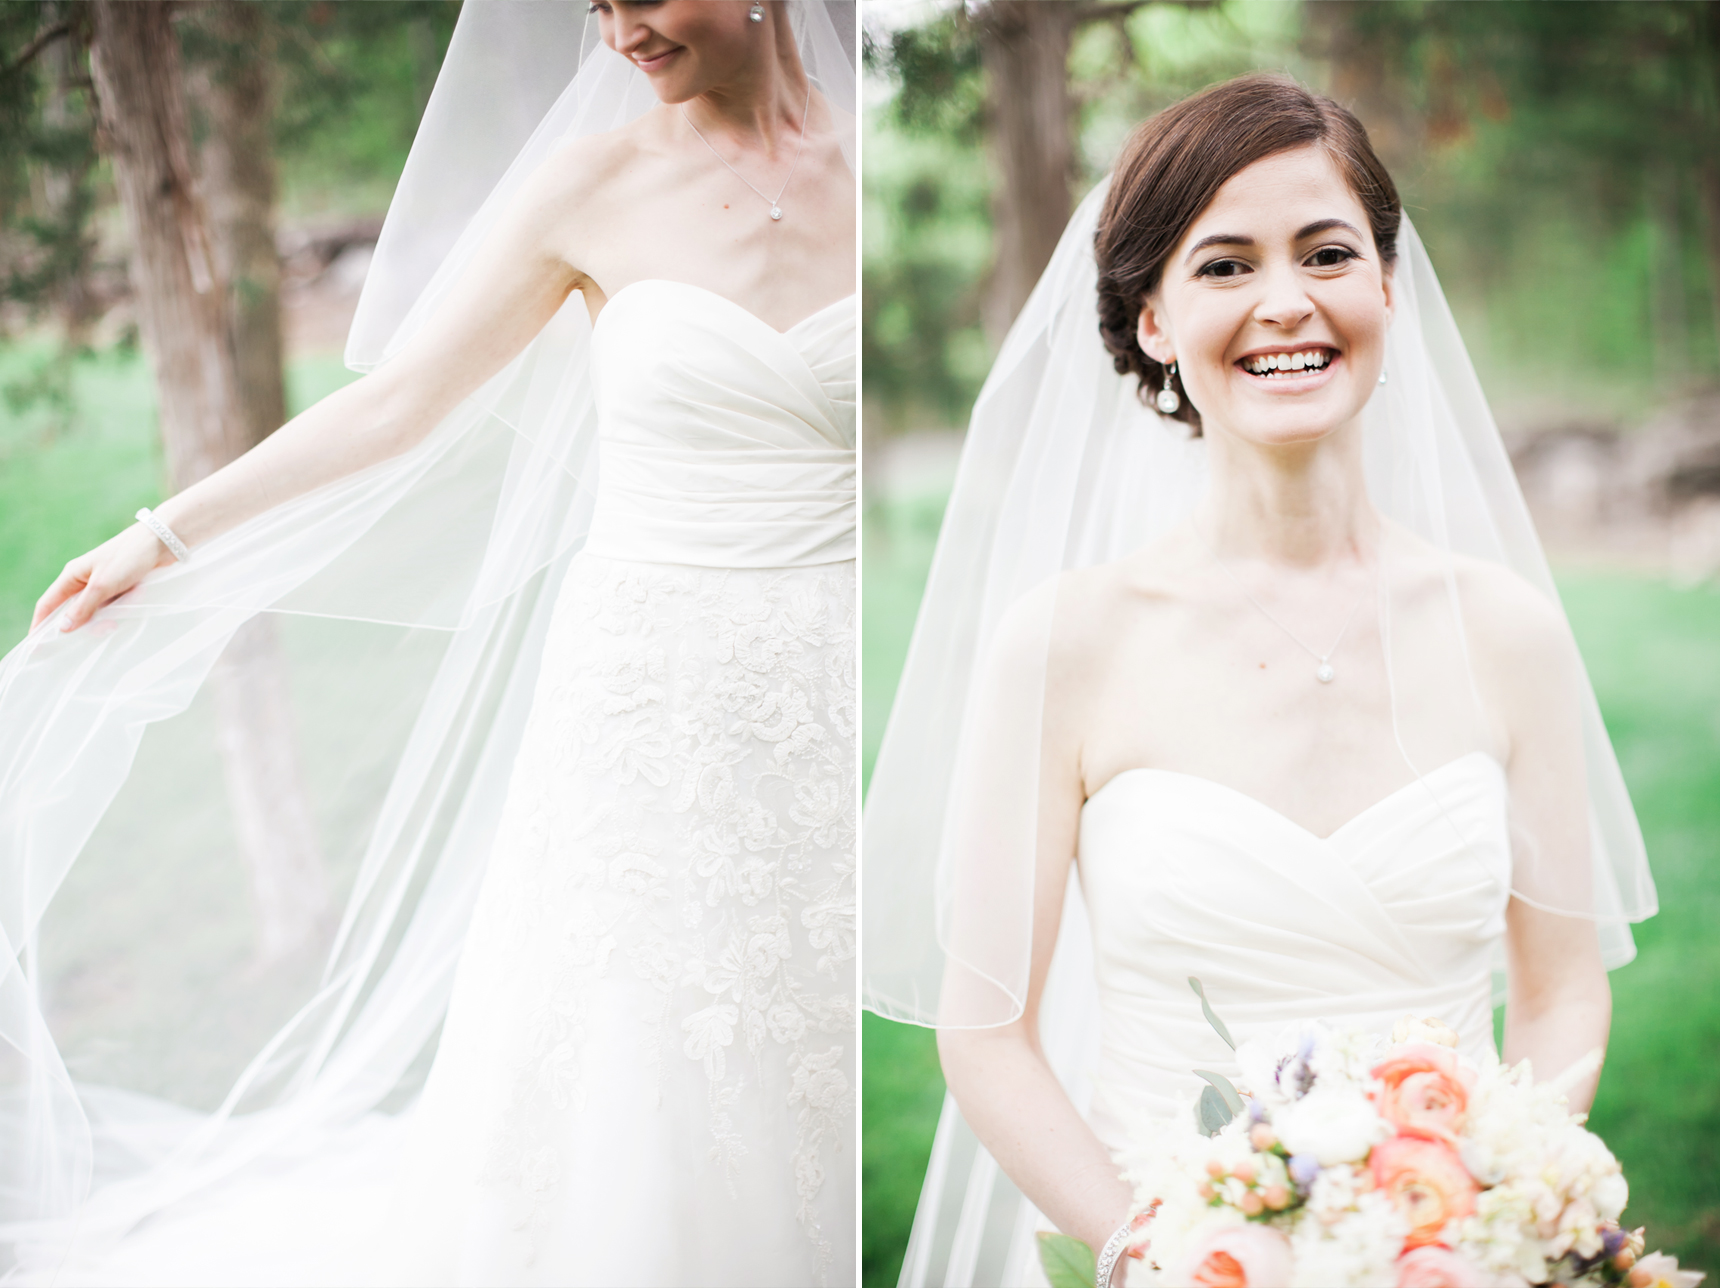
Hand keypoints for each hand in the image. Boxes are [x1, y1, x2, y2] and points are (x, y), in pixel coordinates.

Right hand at [33, 522, 174, 632]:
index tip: (36, 647)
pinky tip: (138, 596)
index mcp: (72, 576)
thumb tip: (62, 628)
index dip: (40, 625)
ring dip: (112, 615)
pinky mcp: (120, 588)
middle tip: (110, 627)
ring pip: (97, 613)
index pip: (48, 605)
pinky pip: (115, 607)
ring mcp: (102, 585)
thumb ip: (83, 607)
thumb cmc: (129, 558)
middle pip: (74, 613)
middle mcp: (83, 581)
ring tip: (129, 604)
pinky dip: (124, 607)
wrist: (162, 543)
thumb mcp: (103, 584)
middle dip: (89, 625)